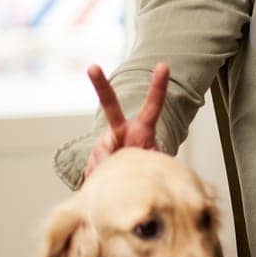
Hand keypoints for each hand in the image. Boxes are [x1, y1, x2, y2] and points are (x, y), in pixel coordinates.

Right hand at [84, 62, 169, 178]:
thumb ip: (138, 161)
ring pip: (102, 155)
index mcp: (142, 131)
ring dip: (111, 171)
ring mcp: (104, 145)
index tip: (163, 66)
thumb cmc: (148, 175)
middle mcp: (120, 132)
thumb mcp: (152, 168)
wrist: (127, 190)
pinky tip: (110, 186)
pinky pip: (94, 172)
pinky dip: (103, 183)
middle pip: (110, 105)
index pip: (153, 107)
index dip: (158, 87)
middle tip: (92, 67)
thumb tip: (107, 162)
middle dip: (100, 85)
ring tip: (123, 180)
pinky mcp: (92, 161)